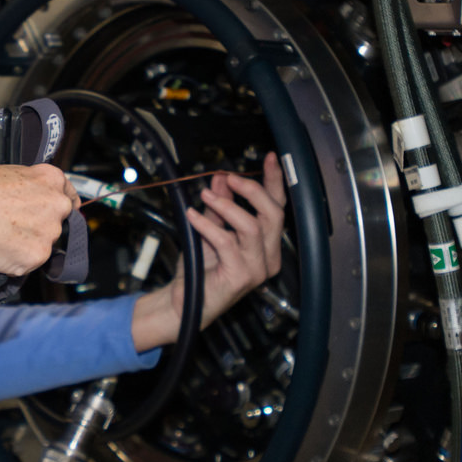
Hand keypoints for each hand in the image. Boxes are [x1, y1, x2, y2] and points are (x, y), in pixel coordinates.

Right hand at [0, 164, 79, 275]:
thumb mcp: (10, 174)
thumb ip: (31, 189)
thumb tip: (31, 202)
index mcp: (52, 180)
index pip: (71, 200)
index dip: (59, 211)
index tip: (53, 218)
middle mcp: (57, 206)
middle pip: (57, 226)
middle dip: (40, 230)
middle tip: (13, 229)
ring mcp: (49, 233)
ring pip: (42, 247)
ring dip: (25, 247)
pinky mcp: (36, 257)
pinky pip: (27, 264)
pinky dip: (13, 262)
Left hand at [131, 152, 286, 351]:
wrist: (183, 302)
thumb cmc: (199, 272)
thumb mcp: (209, 230)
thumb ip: (219, 206)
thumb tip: (221, 178)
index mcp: (266, 246)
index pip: (277, 208)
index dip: (275, 182)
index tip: (270, 159)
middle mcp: (268, 257)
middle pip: (274, 214)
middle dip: (252, 190)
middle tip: (230, 178)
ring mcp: (257, 269)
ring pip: (254, 227)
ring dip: (228, 206)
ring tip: (206, 196)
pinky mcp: (241, 276)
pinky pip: (228, 241)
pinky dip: (208, 225)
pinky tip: (193, 217)